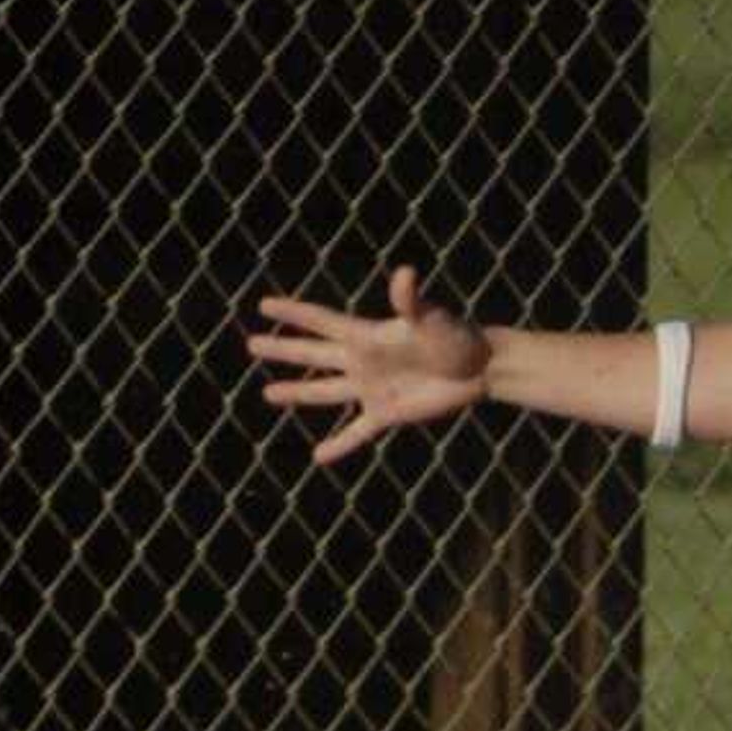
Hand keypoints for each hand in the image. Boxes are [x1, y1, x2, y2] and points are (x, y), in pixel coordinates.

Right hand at [246, 264, 489, 460]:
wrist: (479, 368)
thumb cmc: (456, 336)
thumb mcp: (431, 318)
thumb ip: (411, 300)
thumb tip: (405, 273)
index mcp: (366, 335)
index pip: (321, 322)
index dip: (293, 313)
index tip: (264, 304)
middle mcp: (362, 361)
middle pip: (313, 355)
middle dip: (283, 349)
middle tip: (252, 343)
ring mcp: (371, 388)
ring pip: (324, 392)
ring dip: (297, 393)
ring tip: (269, 394)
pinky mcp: (386, 414)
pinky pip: (356, 432)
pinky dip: (339, 445)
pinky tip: (319, 456)